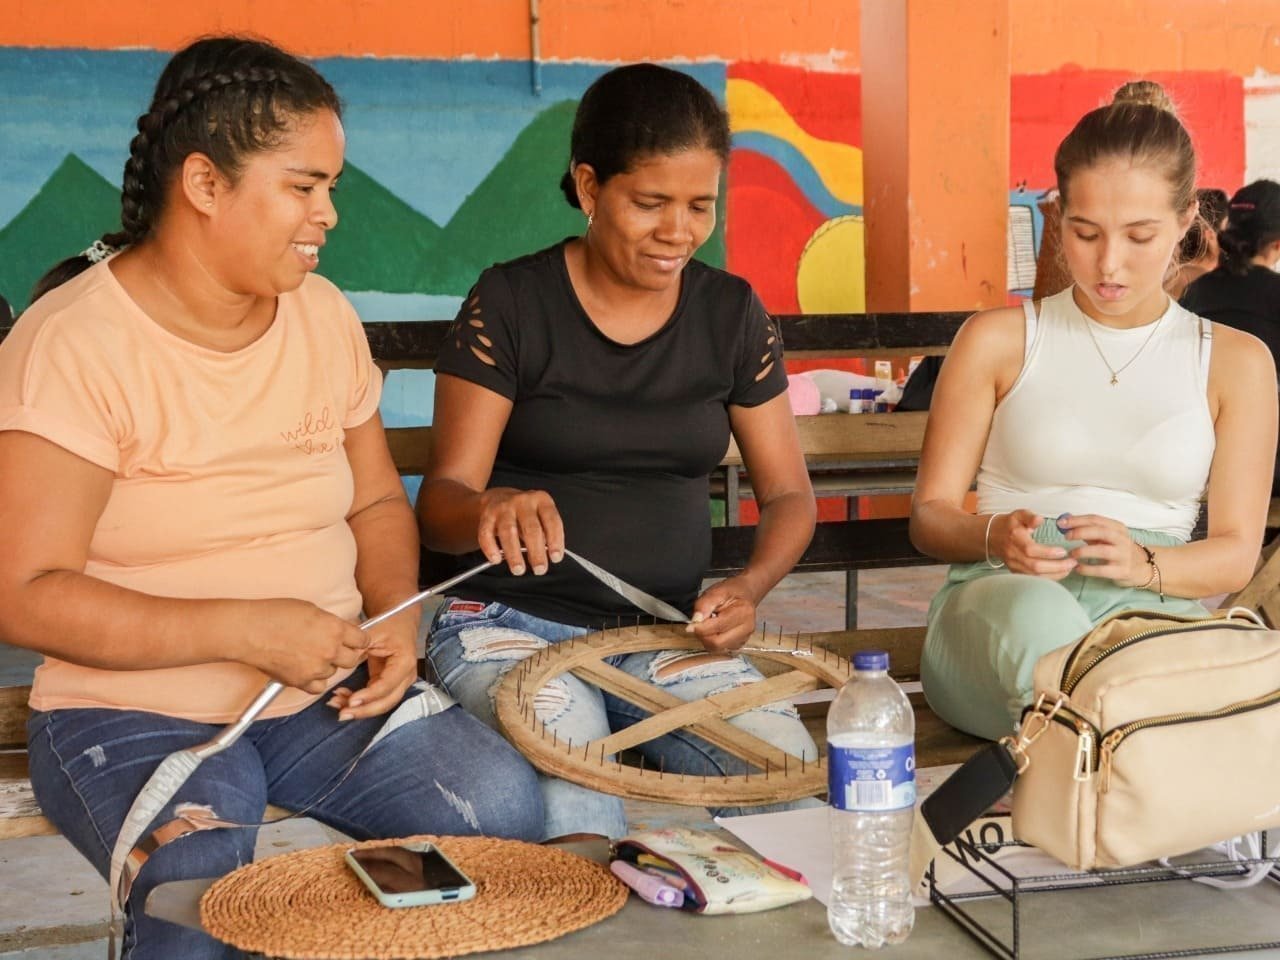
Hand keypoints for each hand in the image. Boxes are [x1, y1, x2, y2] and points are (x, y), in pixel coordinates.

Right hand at [232, 599, 367, 694]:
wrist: (249, 631)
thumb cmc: (275, 615)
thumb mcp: (312, 609)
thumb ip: (330, 623)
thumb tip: (341, 630)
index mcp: (335, 629)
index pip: (362, 640)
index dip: (359, 640)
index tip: (356, 641)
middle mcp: (330, 650)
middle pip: (352, 659)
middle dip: (346, 654)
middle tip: (335, 649)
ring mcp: (316, 668)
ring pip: (333, 672)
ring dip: (327, 666)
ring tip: (309, 654)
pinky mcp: (301, 681)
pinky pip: (318, 687)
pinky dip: (314, 680)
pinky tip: (305, 669)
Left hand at [328, 616, 418, 719]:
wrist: (399, 620)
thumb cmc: (388, 623)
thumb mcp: (373, 631)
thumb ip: (358, 646)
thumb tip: (342, 662)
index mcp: (404, 662)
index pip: (387, 685)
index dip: (369, 696)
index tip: (350, 701)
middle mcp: (406, 676)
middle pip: (387, 701)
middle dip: (364, 710)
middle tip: (342, 713)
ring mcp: (399, 682)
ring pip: (381, 704)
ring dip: (360, 709)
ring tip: (336, 704)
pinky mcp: (389, 684)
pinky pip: (375, 698)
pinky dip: (359, 701)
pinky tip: (342, 697)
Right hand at [476, 488, 564, 575]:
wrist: (498, 497)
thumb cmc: (524, 513)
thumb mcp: (541, 516)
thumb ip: (546, 533)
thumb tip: (548, 555)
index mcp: (541, 500)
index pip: (552, 521)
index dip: (555, 540)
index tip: (556, 558)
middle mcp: (523, 501)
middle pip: (531, 528)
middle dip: (536, 551)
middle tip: (539, 569)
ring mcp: (503, 507)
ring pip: (508, 531)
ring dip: (513, 553)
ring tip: (518, 569)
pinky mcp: (487, 515)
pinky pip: (486, 533)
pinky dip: (490, 548)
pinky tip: (496, 559)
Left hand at [686, 577, 757, 652]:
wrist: (745, 594)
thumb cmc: (731, 592)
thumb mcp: (715, 591)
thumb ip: (704, 605)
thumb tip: (695, 621)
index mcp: (742, 612)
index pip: (716, 628)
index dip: (699, 628)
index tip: (691, 624)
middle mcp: (746, 628)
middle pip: (717, 643)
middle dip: (703, 636)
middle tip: (700, 625)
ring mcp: (745, 638)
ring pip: (718, 648)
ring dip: (708, 639)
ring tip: (709, 625)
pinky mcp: (740, 643)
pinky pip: (721, 648)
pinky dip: (714, 641)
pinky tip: (716, 630)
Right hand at [991, 509, 1076, 578]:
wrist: (993, 536)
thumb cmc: (1010, 524)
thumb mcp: (1019, 515)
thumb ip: (1030, 517)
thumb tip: (1039, 520)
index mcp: (1015, 538)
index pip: (1031, 549)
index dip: (1048, 553)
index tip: (1063, 551)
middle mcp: (1013, 554)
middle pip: (1035, 566)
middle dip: (1056, 566)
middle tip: (1072, 563)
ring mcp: (1014, 565)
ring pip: (1035, 575)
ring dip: (1054, 574)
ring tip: (1069, 569)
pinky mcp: (1016, 571)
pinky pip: (1033, 579)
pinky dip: (1047, 578)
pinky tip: (1059, 574)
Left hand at [1055, 513, 1148, 584]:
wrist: (1141, 568)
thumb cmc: (1118, 550)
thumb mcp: (1107, 537)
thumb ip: (1089, 531)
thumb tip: (1065, 523)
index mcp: (1118, 528)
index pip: (1097, 520)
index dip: (1078, 520)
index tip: (1061, 523)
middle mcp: (1122, 540)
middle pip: (1101, 532)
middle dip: (1081, 532)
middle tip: (1066, 536)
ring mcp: (1123, 556)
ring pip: (1103, 550)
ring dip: (1083, 551)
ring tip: (1071, 554)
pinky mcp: (1122, 571)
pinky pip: (1102, 570)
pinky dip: (1087, 569)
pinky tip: (1078, 568)